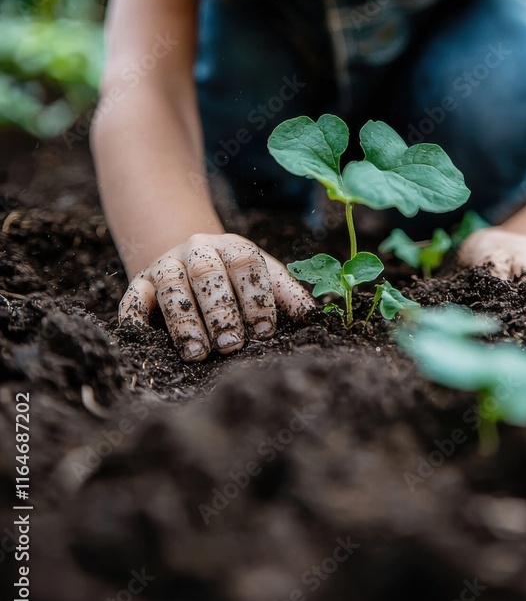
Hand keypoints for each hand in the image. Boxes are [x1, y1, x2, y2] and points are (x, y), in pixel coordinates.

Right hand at [118, 233, 314, 361]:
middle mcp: (197, 251)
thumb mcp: (265, 277)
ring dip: (184, 321)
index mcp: (233, 247)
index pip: (246, 263)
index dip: (256, 297)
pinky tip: (142, 337)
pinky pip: (133, 297)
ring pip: (171, 287)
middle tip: (232, 345)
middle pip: (208, 274)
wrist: (190, 259)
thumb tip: (315, 318)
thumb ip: (288, 294)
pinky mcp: (139, 284)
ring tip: (197, 353)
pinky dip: (134, 316)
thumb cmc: (237, 279)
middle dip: (221, 311)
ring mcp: (165, 265)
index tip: (265, 332)